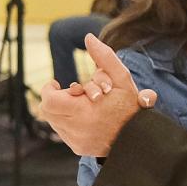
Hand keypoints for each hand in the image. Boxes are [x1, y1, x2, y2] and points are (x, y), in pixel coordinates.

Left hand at [39, 34, 156, 155]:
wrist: (139, 139)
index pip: (48, 101)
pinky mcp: (78, 148)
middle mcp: (77, 129)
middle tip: (69, 94)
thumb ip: (105, 57)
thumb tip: (89, 37)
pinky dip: (67, 123)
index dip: (48, 90)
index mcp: (83, 112)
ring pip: (53, 122)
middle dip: (54, 99)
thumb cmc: (131, 109)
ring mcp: (76, 141)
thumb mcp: (122, 79)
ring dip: (60, 111)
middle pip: (47, 112)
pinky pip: (62, 133)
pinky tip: (82, 117)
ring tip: (77, 105)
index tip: (56, 84)